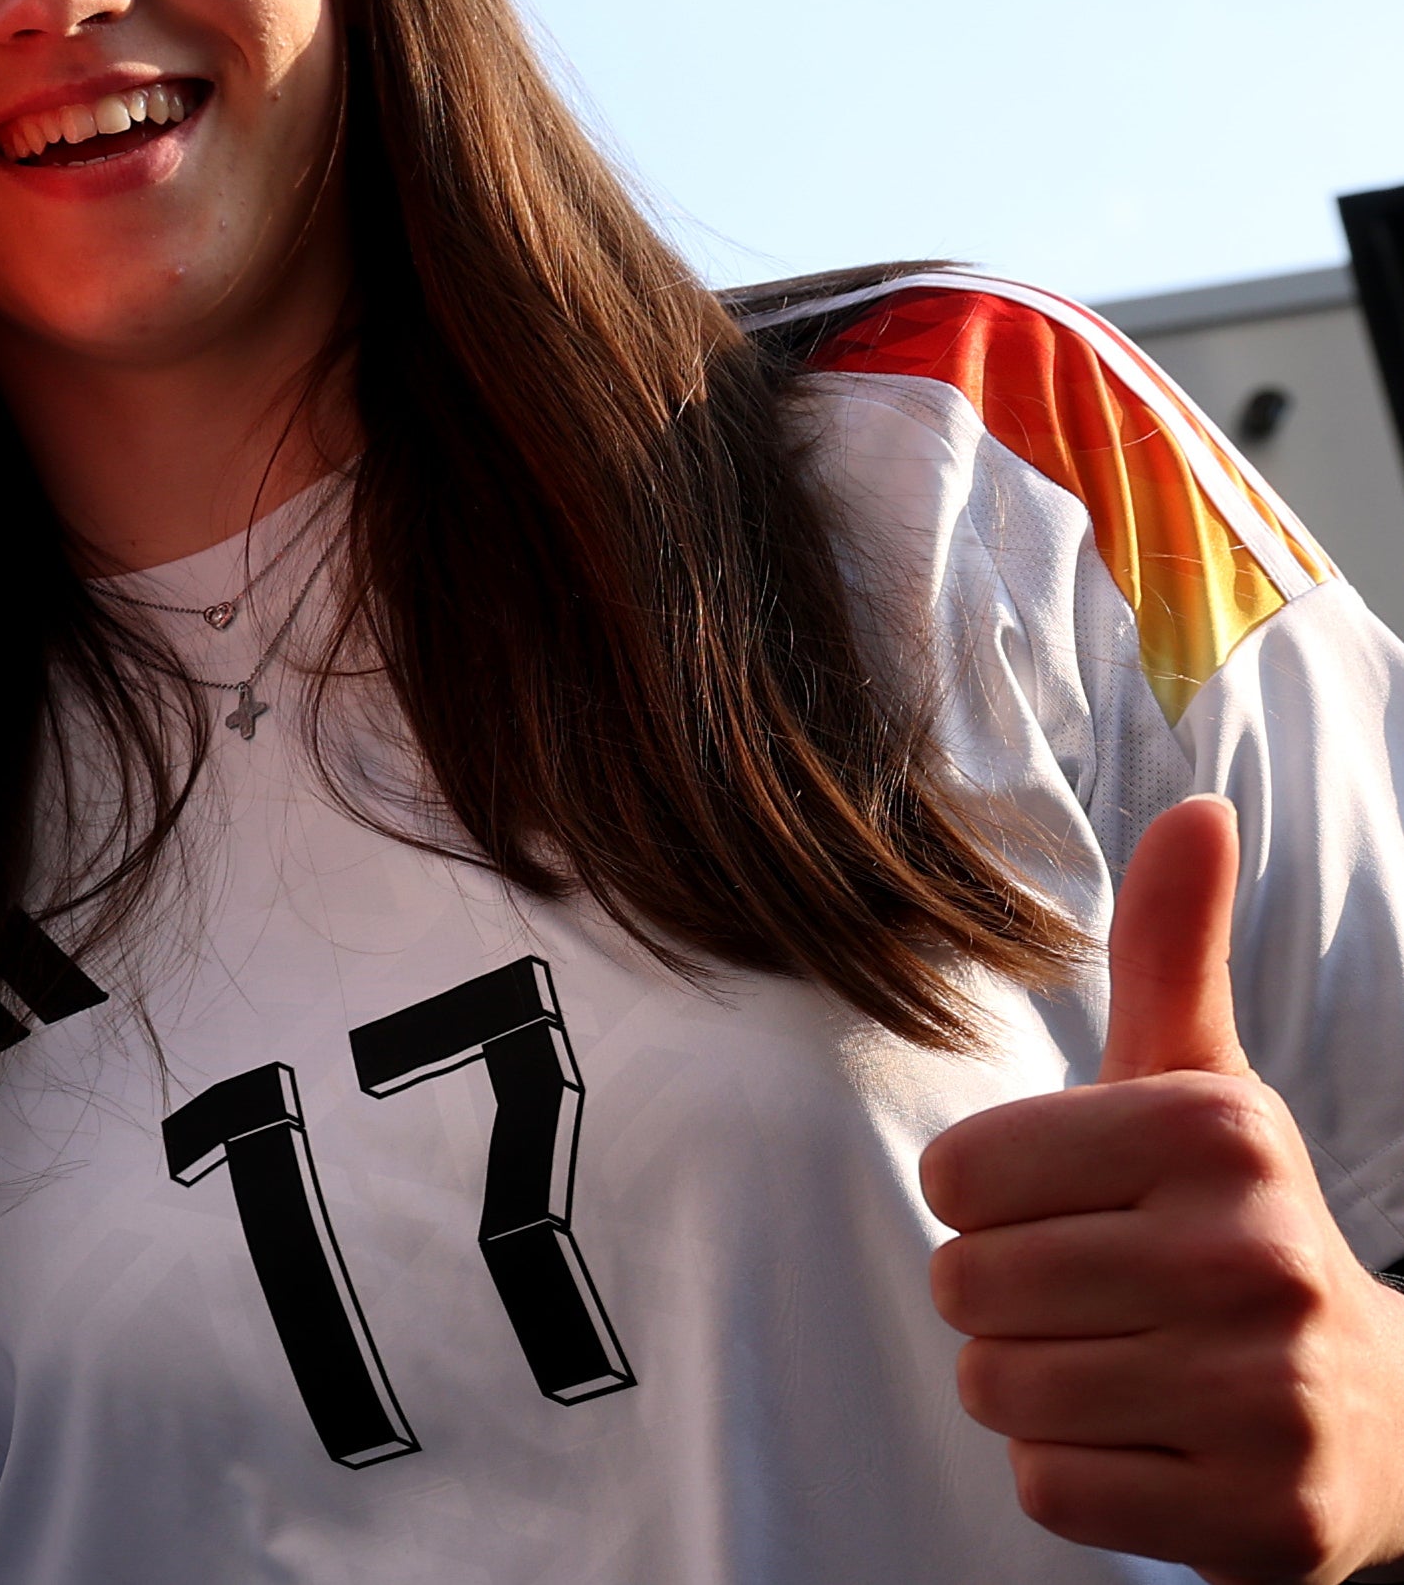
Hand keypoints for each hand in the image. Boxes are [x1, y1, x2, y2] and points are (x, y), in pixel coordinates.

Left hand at [925, 794, 1403, 1584]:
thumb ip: (1170, 947)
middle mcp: (1255, 1257)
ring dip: (1035, 1391)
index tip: (1074, 1215)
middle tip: (1099, 1307)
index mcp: (1216, 1134)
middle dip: (1005, 1305)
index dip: (987, 1206)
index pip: (956, 1177)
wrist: (1383, 1423)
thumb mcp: (1201, 1086)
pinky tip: (1153, 1450)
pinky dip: (1077, 1478)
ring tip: (1126, 1372)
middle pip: (966, 1287)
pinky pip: (1051, 1488)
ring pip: (999, 1391)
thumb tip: (1193, 804)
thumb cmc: (1235, 1231)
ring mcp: (1266, 1397)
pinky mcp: (1261, 1520)